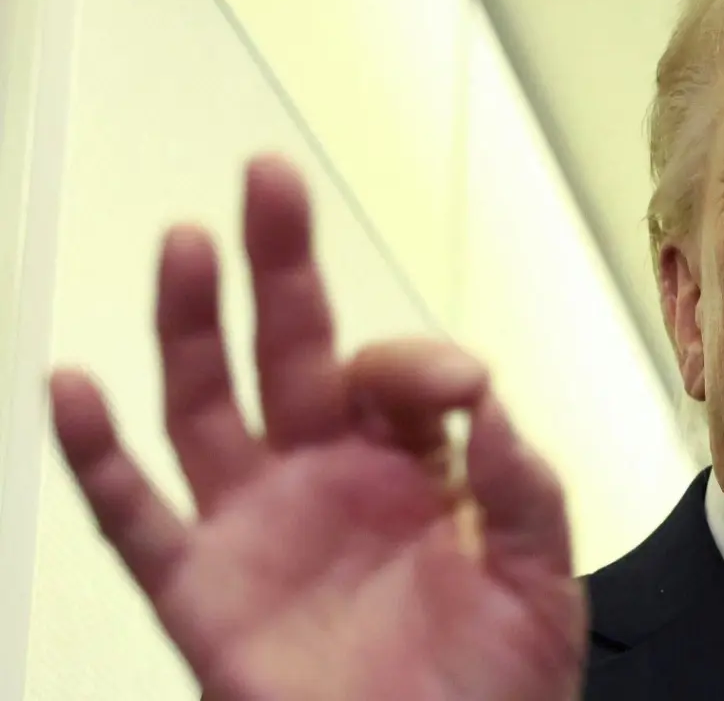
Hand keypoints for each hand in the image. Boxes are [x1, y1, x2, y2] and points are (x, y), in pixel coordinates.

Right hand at [48, 156, 584, 700]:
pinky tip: (74, 388)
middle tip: (271, 180)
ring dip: (189, 326)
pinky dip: (97, 456)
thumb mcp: (541, 580)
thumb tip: (491, 407)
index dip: (421, 363)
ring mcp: (259, 529)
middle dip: (281, 265)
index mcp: (414, 470)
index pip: (397, 377)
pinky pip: (135, 517)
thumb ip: (523, 490)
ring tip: (187, 244)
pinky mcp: (203, 592)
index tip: (461, 388)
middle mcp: (328, 480)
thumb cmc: (494, 688)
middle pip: (291, 350)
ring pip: (206, 406)